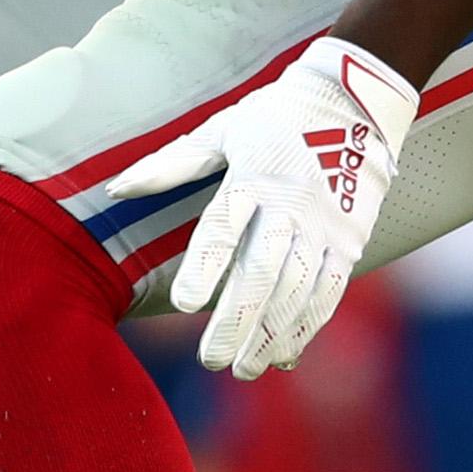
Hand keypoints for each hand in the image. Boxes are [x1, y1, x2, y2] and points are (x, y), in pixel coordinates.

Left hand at [104, 37, 417, 379]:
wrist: (357, 102)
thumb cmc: (276, 117)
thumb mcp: (222, 129)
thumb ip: (171, 163)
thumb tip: (116, 189)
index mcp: (254, 176)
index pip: (225, 227)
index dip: (206, 267)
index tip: (186, 304)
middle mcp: (291, 205)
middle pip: (263, 271)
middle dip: (237, 320)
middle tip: (211, 360)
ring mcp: (326, 227)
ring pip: (298, 291)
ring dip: (271, 335)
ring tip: (244, 369)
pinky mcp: (350, 242)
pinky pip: (330, 293)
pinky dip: (307, 328)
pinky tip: (285, 357)